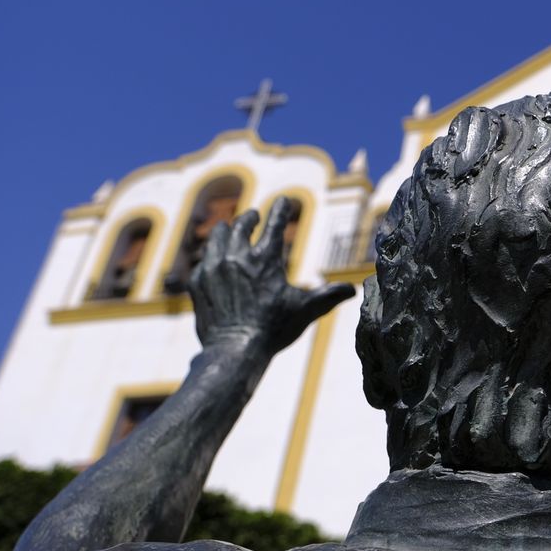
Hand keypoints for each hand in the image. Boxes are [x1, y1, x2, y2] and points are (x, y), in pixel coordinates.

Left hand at [188, 196, 354, 351]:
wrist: (234, 350)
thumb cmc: (273, 329)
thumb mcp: (305, 310)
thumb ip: (328, 296)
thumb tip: (352, 290)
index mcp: (266, 259)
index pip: (275, 223)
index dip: (281, 209)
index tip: (283, 200)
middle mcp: (237, 257)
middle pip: (242, 225)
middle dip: (250, 217)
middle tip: (254, 215)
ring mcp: (214, 268)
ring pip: (217, 237)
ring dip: (226, 230)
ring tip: (228, 228)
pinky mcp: (198, 283)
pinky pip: (203, 261)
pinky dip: (211, 256)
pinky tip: (213, 259)